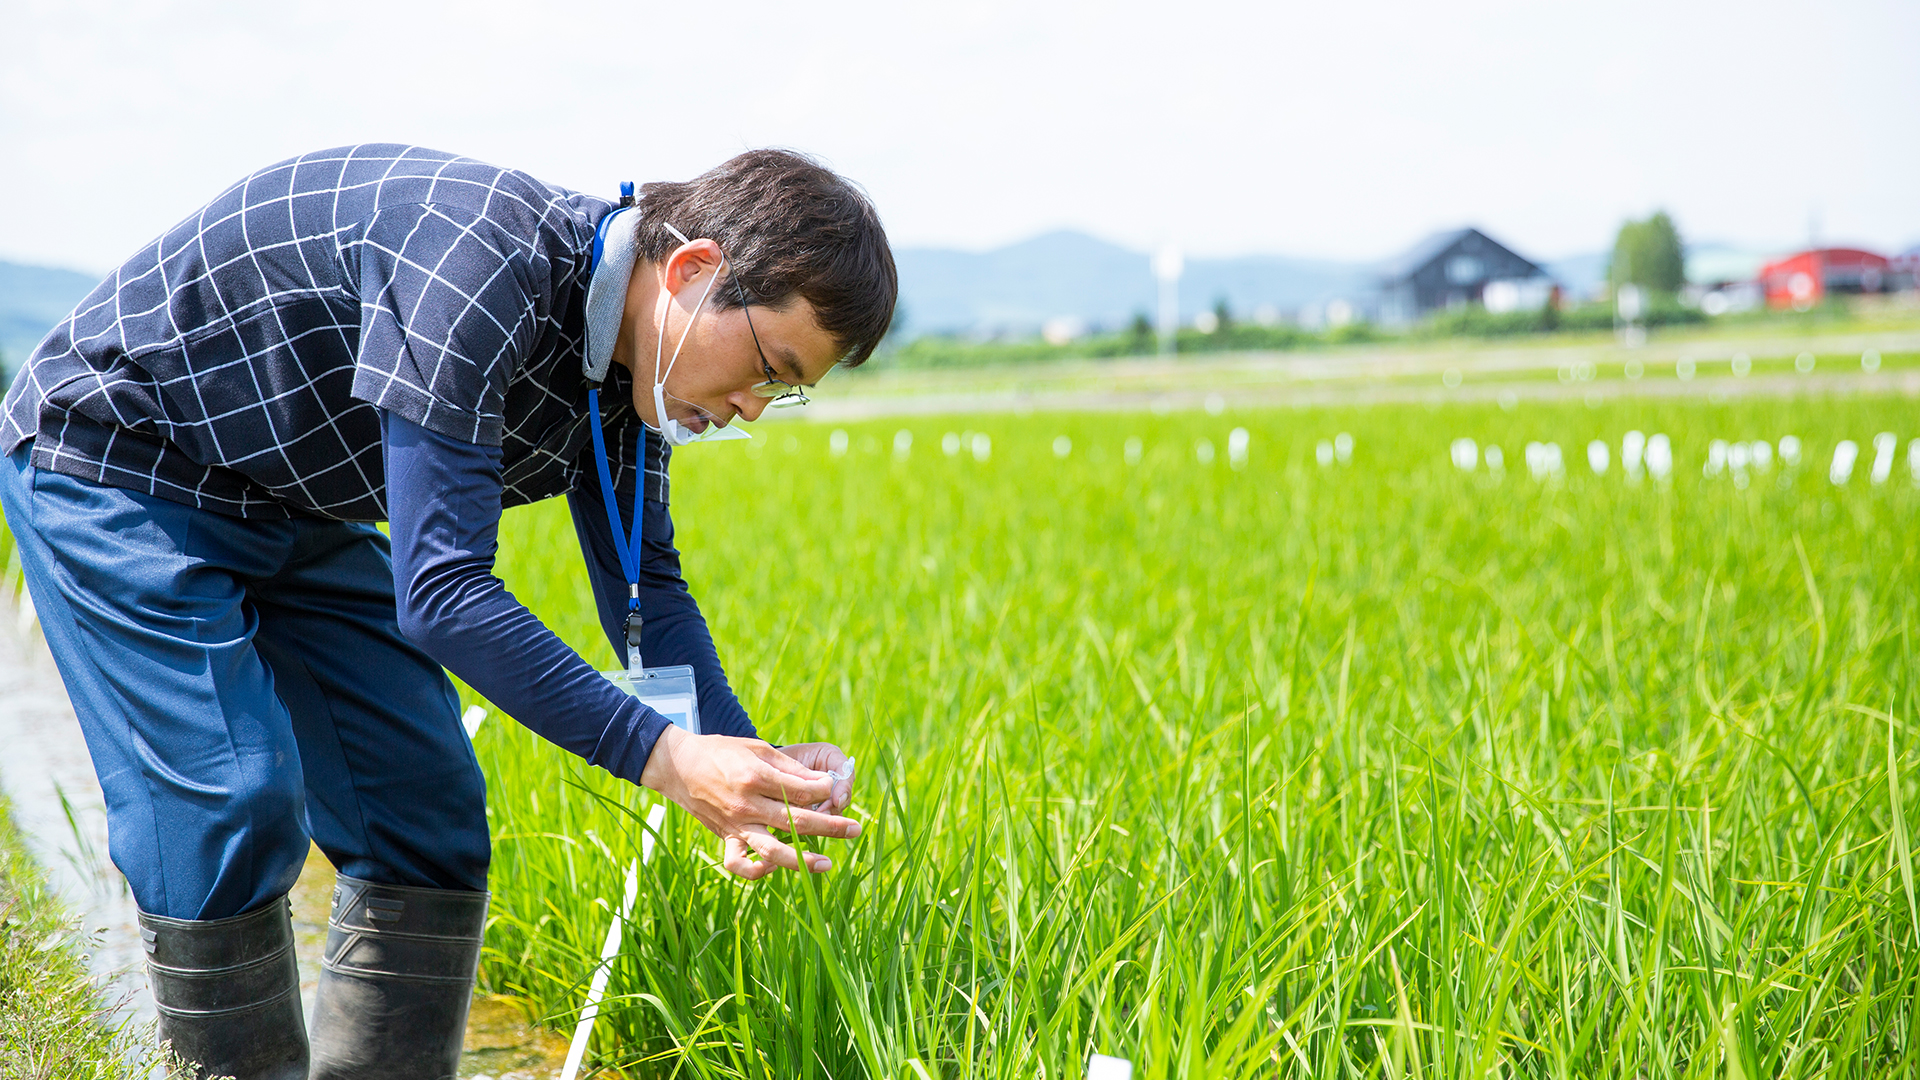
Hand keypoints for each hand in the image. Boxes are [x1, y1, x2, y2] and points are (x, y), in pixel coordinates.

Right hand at [640, 726, 860, 878]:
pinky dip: (757, 871)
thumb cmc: (722, 752)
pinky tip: (776, 868)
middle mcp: (747, 804)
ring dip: (802, 860)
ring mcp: (735, 825)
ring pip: (772, 850)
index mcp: (756, 777)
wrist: (679, 766)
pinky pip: (739, 864)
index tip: (836, 788)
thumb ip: (789, 768)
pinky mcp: (725, 837)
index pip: (800, 790)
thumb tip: (822, 781)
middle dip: (830, 826)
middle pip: (796, 820)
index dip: (824, 791)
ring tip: (827, 864)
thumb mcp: (757, 748)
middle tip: (854, 829)